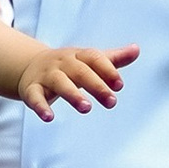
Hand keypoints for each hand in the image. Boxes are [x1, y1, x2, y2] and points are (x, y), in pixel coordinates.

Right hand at [13, 36, 138, 121]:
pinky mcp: (31, 89)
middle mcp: (62, 64)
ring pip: (59, 83)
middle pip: (80, 71)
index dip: (108, 70)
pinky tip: (49, 118)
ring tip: (86, 108)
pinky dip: (40, 107)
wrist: (31, 65)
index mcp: (78, 56)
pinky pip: (34, 97)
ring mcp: (46, 76)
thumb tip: (137, 49)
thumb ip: (113, 59)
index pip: (94, 58)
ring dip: (72, 95)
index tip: (119, 85)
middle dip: (96, 86)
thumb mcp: (89, 61)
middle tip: (111, 102)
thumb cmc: (68, 66)